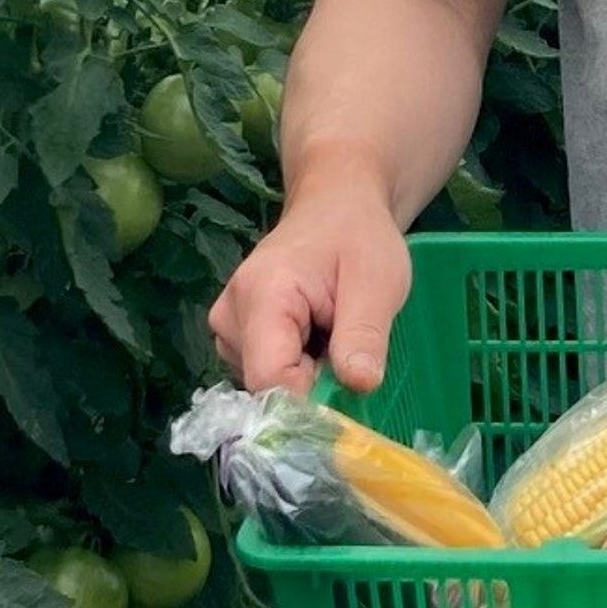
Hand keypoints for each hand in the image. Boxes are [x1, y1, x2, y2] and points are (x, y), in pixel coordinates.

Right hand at [206, 166, 411, 395]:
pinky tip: (316, 336)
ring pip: (267, 385)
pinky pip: (267, 372)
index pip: (270, 379)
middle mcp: (231, 314)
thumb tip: (359, 386)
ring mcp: (228, 326)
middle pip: (266, 386)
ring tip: (332, 332)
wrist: (337, 206)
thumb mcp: (378, 281)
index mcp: (261, 295)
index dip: (310, 401)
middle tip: (347, 346)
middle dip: (313, 383)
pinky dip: (298, 366)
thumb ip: (364, 334)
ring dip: (307, 374)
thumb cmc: (359, 237)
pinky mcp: (237, 335)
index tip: (348, 393)